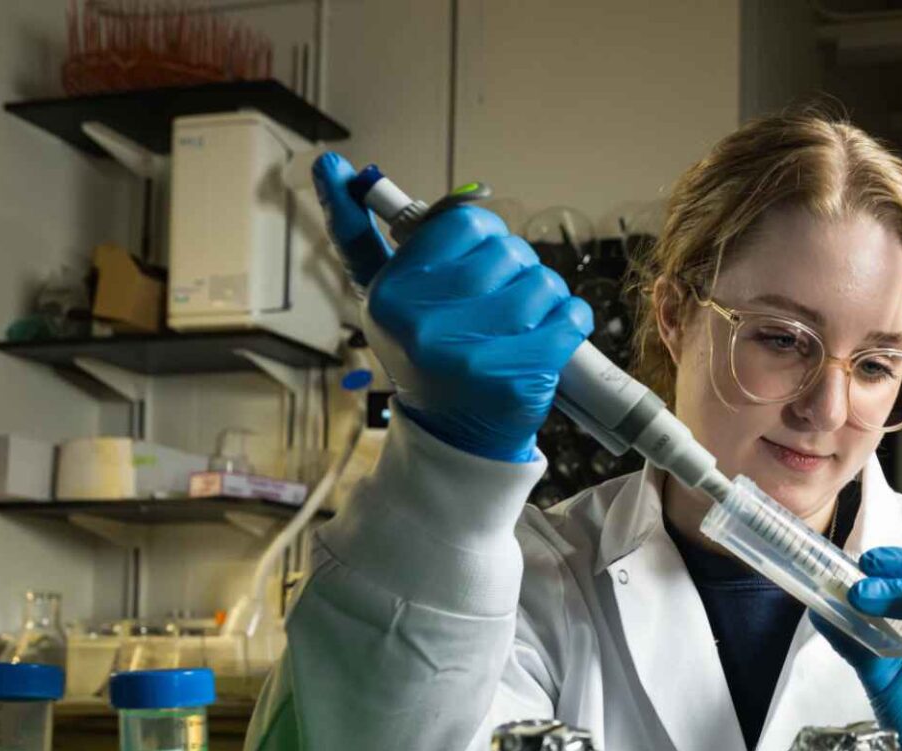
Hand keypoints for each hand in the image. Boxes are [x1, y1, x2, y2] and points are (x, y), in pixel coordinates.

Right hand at [312, 152, 593, 462]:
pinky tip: (551, 336)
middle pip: (508, 251)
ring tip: (524, 323)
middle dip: (517, 269)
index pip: (465, 222)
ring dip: (546, 296)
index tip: (478, 265)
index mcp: (392, 295)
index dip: (484, 238)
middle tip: (502, 303)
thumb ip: (357, 232)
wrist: (455, 435)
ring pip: (543, 281)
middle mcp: (426, 325)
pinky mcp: (520, 378)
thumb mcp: (387, 295)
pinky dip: (571, 319)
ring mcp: (475, 355)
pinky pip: (571, 315)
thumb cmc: (427, 352)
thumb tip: (329, 164)